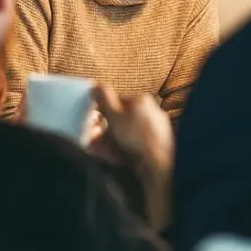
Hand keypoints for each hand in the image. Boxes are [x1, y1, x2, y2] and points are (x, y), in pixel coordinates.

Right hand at [93, 86, 173, 231]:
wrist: (158, 163)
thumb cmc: (136, 136)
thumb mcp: (114, 113)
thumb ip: (103, 98)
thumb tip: (96, 86)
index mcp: (141, 100)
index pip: (116, 102)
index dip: (101, 114)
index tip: (93, 125)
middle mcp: (151, 112)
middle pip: (120, 120)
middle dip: (104, 132)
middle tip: (95, 142)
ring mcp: (155, 130)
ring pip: (126, 135)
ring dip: (111, 144)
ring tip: (102, 153)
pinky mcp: (156, 146)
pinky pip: (134, 146)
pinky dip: (123, 151)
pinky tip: (115, 159)